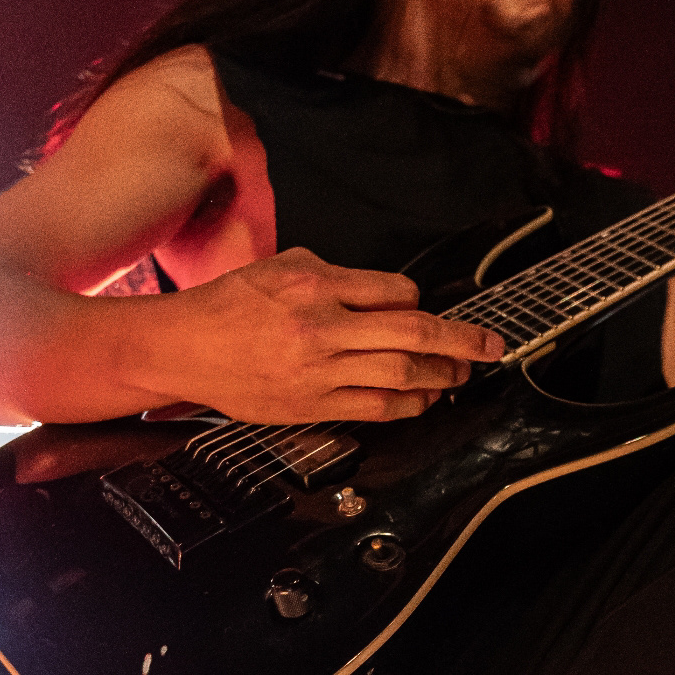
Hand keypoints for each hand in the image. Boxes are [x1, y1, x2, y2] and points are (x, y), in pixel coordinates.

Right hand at [169, 249, 504, 422]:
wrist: (182, 346)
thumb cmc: (228, 305)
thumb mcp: (280, 267)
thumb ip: (333, 275)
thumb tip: (384, 294)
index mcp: (315, 284)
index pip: (396, 292)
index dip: (419, 303)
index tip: (423, 310)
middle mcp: (321, 326)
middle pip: (413, 332)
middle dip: (463, 340)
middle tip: (492, 346)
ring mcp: (319, 369)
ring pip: (401, 373)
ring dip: (442, 375)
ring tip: (462, 374)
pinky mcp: (312, 404)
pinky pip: (377, 407)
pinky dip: (410, 403)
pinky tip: (426, 398)